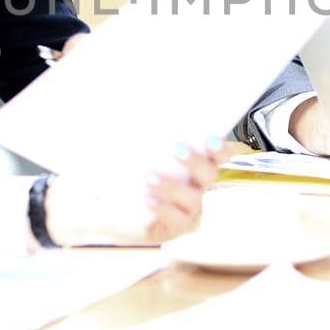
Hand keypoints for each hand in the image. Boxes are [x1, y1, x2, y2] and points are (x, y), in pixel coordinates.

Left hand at [44, 142, 222, 245]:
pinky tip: (148, 199)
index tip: (210, 139)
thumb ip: (148, 130)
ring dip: (173, 186)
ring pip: (193, 199)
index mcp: (195, 164)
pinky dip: (164, 208)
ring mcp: (188, 210)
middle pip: (210, 174)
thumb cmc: (128, 170)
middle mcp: (197, 186)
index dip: (220, 147)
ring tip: (149, 176)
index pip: (218, 154)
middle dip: (195, 161)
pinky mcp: (174, 228)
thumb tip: (141, 101)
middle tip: (176, 148)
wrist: (109, 205)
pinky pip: (178, 220)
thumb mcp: (138, 146)